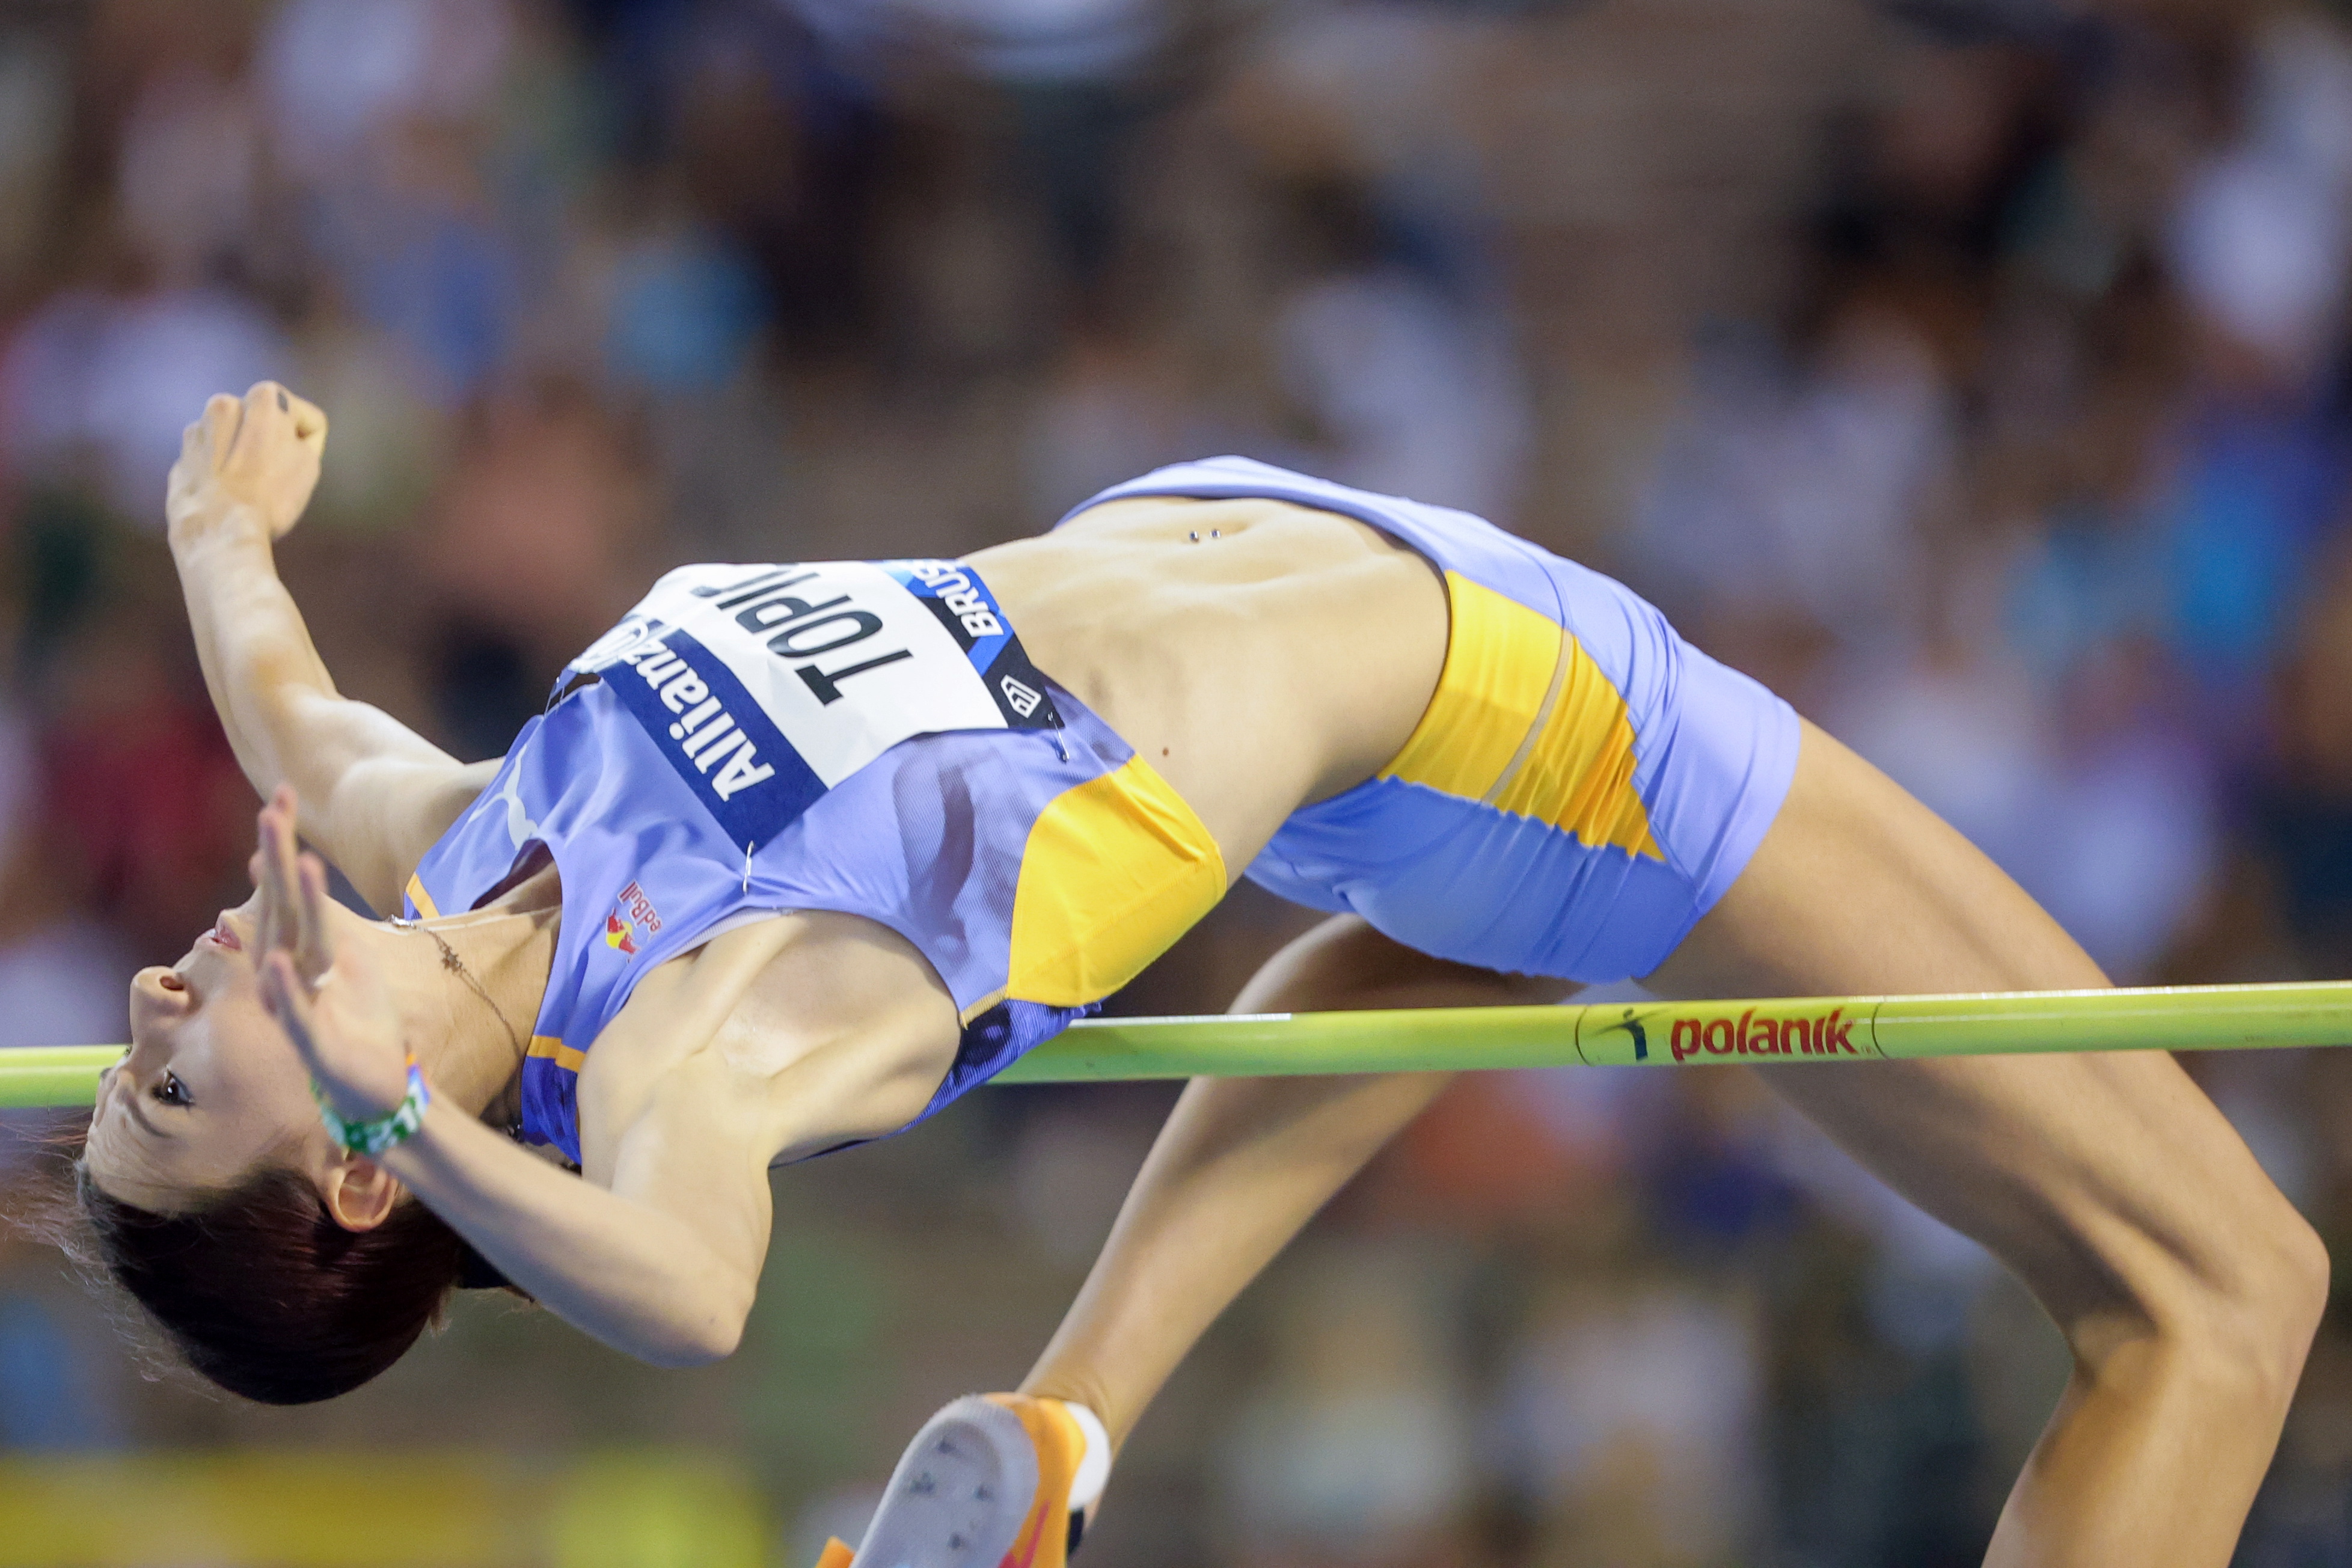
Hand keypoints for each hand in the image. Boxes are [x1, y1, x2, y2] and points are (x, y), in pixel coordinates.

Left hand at [166, 382, 328, 546]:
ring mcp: (197, 430)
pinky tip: (227, 491)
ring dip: (242, 452)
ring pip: (233, 437)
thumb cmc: (270, 494)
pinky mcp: (180, 456)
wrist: (217, 529)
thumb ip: (305, 440)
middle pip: (263, 422)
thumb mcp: (310, 465)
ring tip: (249, 485)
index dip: (310, 442)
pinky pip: (211, 458)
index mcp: (263, 398)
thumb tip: (291, 437)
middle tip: (276, 474)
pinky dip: (220, 469)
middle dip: (270, 440)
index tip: (301, 464)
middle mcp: (224, 403)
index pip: (305, 415)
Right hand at [251, 786, 409, 1122]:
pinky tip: (276, 960)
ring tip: (297, 862)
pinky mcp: (313, 1044)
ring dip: (293, 908)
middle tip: (273, 807)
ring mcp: (299, 1007)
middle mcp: (293, 973)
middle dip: (278, 858)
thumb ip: (321, 919)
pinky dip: (285, 987)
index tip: (282, 794)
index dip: (283, 844)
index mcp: (304, 952)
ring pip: (292, 951)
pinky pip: (295, 1012)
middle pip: (282, 908)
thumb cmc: (359, 1024)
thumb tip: (296, 872)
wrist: (377, 1093)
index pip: (288, 890)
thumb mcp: (347, 963)